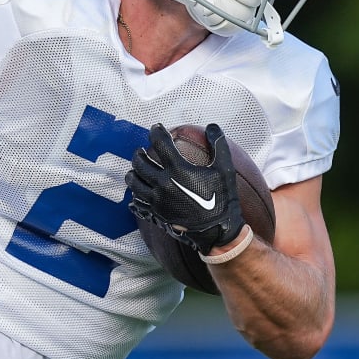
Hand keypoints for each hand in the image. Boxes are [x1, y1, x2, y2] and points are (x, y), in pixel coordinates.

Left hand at [127, 122, 244, 253]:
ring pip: (133, 182)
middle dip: (139, 153)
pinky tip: (139, 191)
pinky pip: (136, 202)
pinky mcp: (155, 214)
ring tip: (136, 169)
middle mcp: (163, 184)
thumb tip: (213, 126)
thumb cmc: (222, 199)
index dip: (156, 132)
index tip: (156, 128)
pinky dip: (135, 194)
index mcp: (178, 170)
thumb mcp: (225, 169)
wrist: (216, 231)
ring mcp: (156, 200)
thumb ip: (218, 145)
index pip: (160, 143)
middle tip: (141, 150)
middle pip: (140, 162)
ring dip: (133, 172)